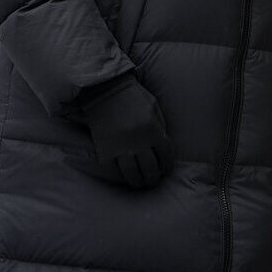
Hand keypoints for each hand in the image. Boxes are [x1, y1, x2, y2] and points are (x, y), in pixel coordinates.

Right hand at [82, 73, 172, 188]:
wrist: (104, 88)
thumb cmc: (132, 95)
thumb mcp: (153, 106)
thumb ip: (160, 126)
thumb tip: (163, 147)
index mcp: (153, 130)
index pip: (166, 155)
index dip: (167, 165)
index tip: (166, 170)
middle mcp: (138, 142)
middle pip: (150, 169)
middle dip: (154, 178)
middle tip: (153, 181)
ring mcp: (120, 147)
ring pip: (133, 174)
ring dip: (138, 182)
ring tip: (140, 183)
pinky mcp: (104, 150)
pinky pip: (113, 170)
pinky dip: (119, 176)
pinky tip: (124, 176)